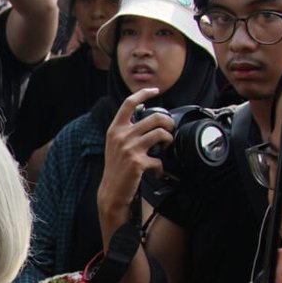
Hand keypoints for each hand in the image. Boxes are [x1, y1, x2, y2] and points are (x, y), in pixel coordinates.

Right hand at [98, 88, 171, 211]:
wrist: (111, 191)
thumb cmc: (117, 168)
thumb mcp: (116, 145)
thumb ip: (127, 131)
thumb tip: (149, 120)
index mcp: (115, 129)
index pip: (128, 103)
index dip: (143, 93)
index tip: (155, 90)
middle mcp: (121, 136)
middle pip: (155, 117)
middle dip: (168, 123)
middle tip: (170, 131)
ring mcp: (129, 148)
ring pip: (161, 134)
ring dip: (169, 140)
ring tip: (167, 147)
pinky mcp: (137, 162)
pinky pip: (159, 159)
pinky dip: (161, 167)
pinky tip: (157, 171)